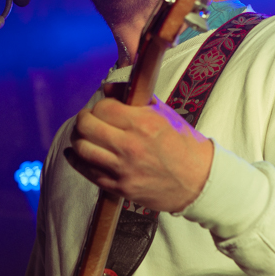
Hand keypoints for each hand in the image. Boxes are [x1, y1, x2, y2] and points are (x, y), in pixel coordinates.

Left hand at [66, 85, 213, 212]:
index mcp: (142, 123)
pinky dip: (76, 159)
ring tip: (83, 135)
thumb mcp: (164, 114)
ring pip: (82, 148)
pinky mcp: (120, 187)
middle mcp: (130, 146)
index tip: (104, 109)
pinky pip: (87, 171)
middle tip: (87, 119)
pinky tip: (75, 153)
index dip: (100, 106)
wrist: (199, 181)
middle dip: (83, 119)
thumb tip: (107, 88)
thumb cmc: (184, 145)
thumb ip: (134, 99)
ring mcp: (123, 169)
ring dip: (78, 139)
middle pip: (86, 126)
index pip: (103, 107)